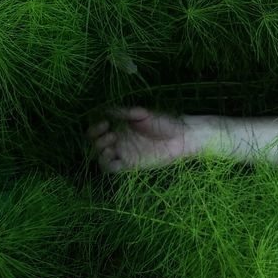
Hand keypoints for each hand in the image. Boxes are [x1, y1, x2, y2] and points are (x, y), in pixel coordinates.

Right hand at [85, 107, 203, 172]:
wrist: (182, 137)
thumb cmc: (165, 122)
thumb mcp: (143, 113)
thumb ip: (124, 112)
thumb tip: (105, 110)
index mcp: (119, 127)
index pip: (97, 130)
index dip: (95, 128)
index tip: (105, 123)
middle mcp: (119, 141)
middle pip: (95, 144)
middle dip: (96, 139)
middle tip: (111, 133)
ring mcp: (123, 153)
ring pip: (100, 157)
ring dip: (100, 151)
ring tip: (113, 144)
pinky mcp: (129, 164)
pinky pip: (111, 168)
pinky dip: (107, 163)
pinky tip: (114, 154)